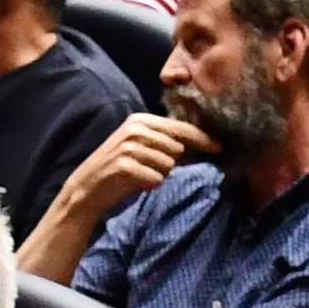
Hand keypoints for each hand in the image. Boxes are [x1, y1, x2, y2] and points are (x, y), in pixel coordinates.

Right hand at [54, 113, 202, 226]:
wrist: (88, 188)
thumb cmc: (121, 170)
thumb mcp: (144, 149)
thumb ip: (169, 143)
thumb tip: (204, 145)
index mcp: (141, 120)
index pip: (181, 127)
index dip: (203, 138)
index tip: (220, 146)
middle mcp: (135, 128)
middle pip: (178, 146)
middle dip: (175, 161)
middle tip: (156, 169)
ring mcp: (129, 145)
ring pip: (169, 163)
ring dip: (160, 173)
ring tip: (144, 175)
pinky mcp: (124, 163)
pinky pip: (156, 176)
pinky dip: (151, 183)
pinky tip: (139, 183)